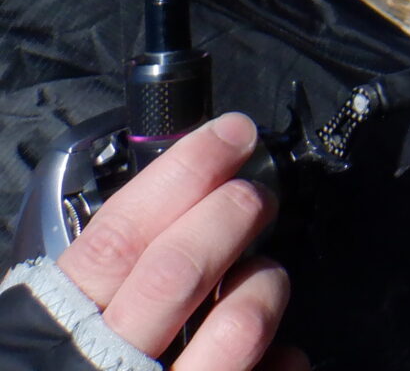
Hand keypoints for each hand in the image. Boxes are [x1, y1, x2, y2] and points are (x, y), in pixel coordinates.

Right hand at [56, 113, 303, 370]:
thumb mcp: (48, 340)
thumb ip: (96, 292)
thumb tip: (169, 214)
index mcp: (49, 335)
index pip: (118, 236)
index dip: (182, 174)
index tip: (228, 138)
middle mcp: (103, 370)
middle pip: (178, 270)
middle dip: (231, 216)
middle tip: (257, 196)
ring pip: (236, 329)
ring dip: (264, 286)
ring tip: (267, 277)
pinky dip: (285, 361)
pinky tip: (284, 355)